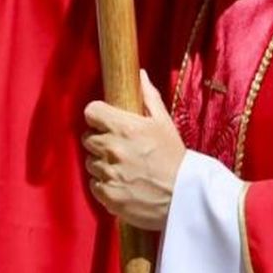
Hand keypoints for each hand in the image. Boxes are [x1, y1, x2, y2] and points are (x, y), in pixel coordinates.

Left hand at [82, 70, 185, 231]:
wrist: (184, 198)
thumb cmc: (175, 159)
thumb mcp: (165, 123)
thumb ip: (149, 97)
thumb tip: (139, 74)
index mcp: (125, 128)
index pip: (91, 111)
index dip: (98, 115)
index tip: (106, 122)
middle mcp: (113, 149)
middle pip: (88, 138)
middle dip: (101, 140)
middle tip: (119, 148)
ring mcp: (109, 173)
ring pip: (90, 162)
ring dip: (102, 163)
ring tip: (124, 168)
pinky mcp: (108, 195)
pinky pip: (94, 184)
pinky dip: (105, 184)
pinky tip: (122, 183)